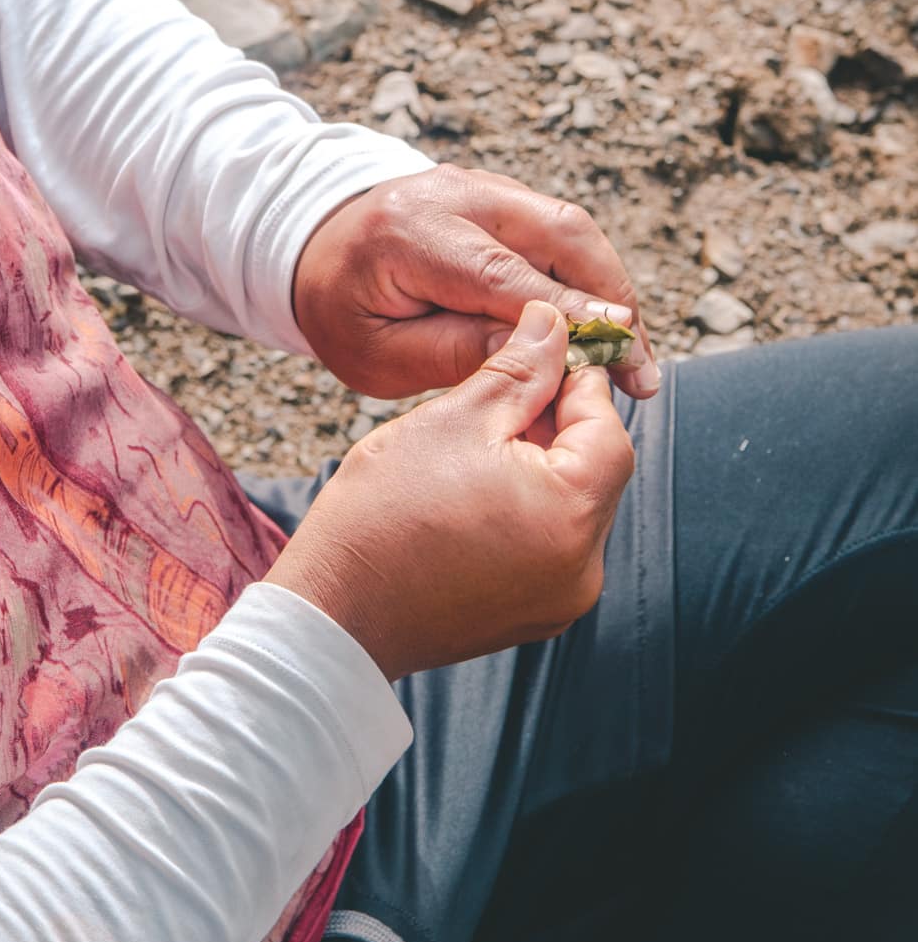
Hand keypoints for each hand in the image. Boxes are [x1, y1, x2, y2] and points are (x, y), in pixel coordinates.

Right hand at [266, 300, 634, 680]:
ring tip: (476, 449)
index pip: (606, 428)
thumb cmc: (383, 512)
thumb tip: (555, 325)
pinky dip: (525, 511)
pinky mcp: (534, 616)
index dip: (575, 383)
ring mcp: (560, 600)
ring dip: (540, 468)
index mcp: (571, 514)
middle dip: (555, 426)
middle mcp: (582, 568)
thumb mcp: (455, 418)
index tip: (537, 356)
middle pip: (595, 470)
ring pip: (572, 507)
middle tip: (499, 398)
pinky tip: (472, 494)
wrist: (333, 611)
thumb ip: (519, 369)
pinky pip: (550, 545)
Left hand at [292, 164, 658, 401]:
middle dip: (611, 300)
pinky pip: (557, 230)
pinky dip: (588, 277)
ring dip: (609, 290)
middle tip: (639, 369)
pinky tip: (600, 327)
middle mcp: (453, 194)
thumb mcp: (379, 354)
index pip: (506, 276)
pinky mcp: (498, 193)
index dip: (572, 317)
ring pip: (570, 228)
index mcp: (411, 233)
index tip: (622, 357)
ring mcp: (480, 185)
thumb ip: (455, 351)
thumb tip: (542, 355)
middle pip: (560, 233)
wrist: (315, 246)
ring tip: (630, 357)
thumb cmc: (342, 310)